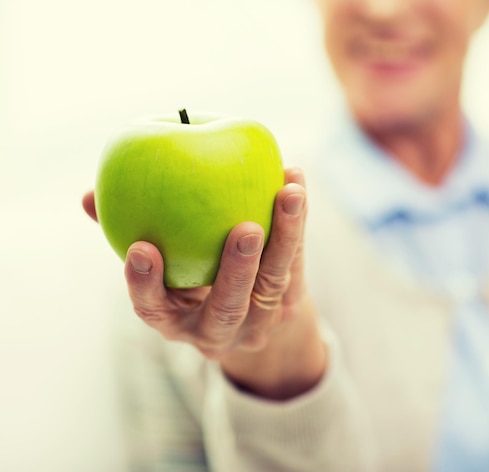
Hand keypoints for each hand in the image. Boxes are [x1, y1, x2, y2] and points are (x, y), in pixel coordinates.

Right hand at [83, 167, 325, 399]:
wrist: (246, 315)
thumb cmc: (187, 280)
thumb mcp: (159, 267)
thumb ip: (130, 233)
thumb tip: (89, 198)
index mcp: (176, 320)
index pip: (155, 310)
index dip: (146, 285)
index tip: (142, 249)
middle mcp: (218, 329)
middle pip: (228, 308)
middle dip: (236, 271)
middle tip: (245, 228)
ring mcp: (258, 321)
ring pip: (273, 283)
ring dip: (284, 237)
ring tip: (288, 193)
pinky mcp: (290, 305)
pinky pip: (296, 260)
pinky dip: (297, 221)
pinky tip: (294, 179)